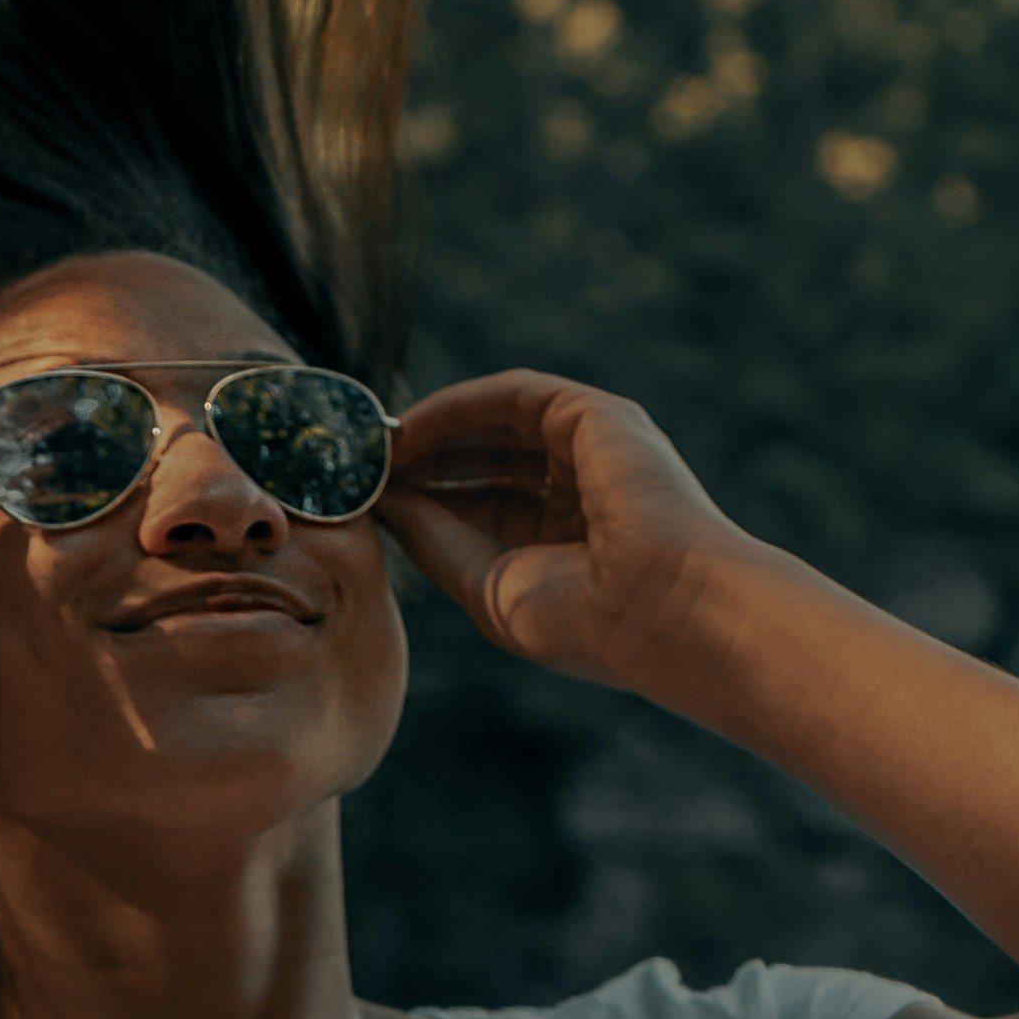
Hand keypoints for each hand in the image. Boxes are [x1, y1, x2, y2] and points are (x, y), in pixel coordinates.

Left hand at [378, 371, 744, 691]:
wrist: (660, 612)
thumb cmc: (583, 623)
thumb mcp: (487, 586)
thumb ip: (434, 539)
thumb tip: (384, 501)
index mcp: (567, 540)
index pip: (482, 505)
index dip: (424, 497)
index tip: (368, 499)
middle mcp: (582, 488)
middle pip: (484, 458)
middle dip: (420, 460)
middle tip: (358, 467)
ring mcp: (594, 448)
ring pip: (495, 423)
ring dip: (429, 432)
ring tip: (372, 451)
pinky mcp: (596, 415)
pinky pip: (512, 395)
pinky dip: (456, 408)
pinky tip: (409, 431)